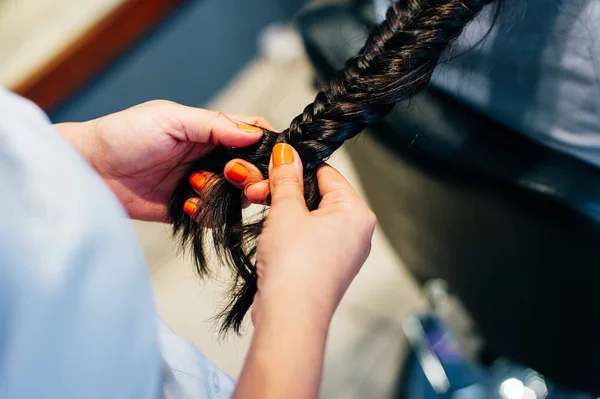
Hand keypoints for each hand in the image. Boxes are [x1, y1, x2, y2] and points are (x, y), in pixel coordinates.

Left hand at [55, 100, 272, 221]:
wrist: (89, 170)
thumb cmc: (124, 135)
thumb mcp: (171, 119)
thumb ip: (214, 125)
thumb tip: (254, 134)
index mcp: (211, 131)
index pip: (253, 135)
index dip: (267, 146)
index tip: (272, 158)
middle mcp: (211, 158)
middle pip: (252, 169)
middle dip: (252, 177)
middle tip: (238, 179)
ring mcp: (201, 184)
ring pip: (236, 195)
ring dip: (225, 194)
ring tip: (198, 185)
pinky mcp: (188, 209)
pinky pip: (213, 216)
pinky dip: (206, 213)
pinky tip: (184, 204)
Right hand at [232, 144, 375, 398]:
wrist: (290, 317)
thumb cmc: (296, 268)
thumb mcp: (286, 210)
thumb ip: (285, 178)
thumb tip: (286, 153)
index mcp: (357, 212)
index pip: (327, 173)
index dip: (297, 168)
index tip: (273, 166)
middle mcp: (356, 232)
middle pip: (318, 196)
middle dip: (285, 193)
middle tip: (257, 192)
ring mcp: (342, 253)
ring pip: (310, 218)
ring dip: (283, 213)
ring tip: (260, 213)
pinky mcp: (326, 269)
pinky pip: (308, 240)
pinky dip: (288, 234)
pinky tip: (270, 236)